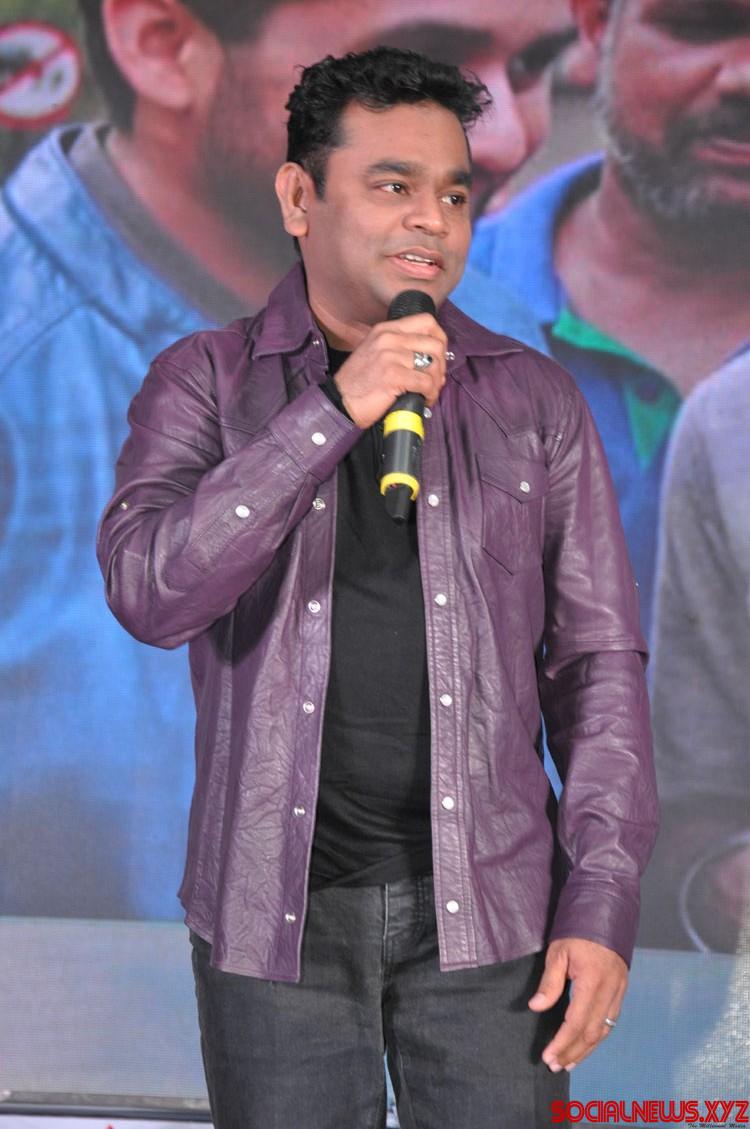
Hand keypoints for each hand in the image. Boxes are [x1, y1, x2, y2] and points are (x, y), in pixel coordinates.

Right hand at [334, 313, 447, 428]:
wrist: (339, 401)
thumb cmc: (358, 382)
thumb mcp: (375, 352)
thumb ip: (398, 346)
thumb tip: (430, 355)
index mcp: (386, 329)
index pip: (426, 321)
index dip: (440, 338)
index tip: (438, 356)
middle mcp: (389, 338)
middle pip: (435, 343)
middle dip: (442, 364)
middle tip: (435, 379)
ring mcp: (391, 356)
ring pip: (433, 364)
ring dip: (436, 382)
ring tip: (429, 392)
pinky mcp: (393, 376)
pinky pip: (426, 383)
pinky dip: (430, 394)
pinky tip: (424, 400)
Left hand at [528, 938, 627, 1071]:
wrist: (606, 910)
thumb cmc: (578, 929)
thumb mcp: (558, 951)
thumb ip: (550, 982)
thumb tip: (537, 1007)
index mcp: (593, 982)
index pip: (576, 1023)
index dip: (562, 1043)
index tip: (548, 1057)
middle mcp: (610, 991)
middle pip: (592, 1033)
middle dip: (573, 1053)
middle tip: (555, 1066)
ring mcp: (619, 991)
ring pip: (605, 1030)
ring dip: (587, 1049)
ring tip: (569, 1062)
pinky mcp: (621, 988)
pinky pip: (611, 1020)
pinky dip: (598, 1036)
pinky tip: (587, 1042)